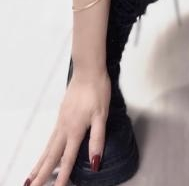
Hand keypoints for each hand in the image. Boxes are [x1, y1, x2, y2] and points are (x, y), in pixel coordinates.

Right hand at [25, 70, 110, 185]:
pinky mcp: (61, 114)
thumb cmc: (98, 90)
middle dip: (42, 173)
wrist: (88, 70)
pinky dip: (45, 150)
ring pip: (48, 147)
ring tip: (32, 177)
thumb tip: (95, 162)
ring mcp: (61, 121)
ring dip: (40, 163)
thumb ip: (97, 139)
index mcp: (75, 130)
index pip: (68, 158)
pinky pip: (50, 137)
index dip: (62, 176)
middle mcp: (64, 128)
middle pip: (51, 155)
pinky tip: (45, 153)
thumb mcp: (101, 115)